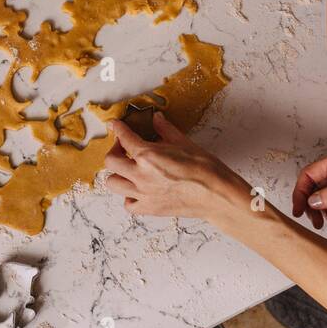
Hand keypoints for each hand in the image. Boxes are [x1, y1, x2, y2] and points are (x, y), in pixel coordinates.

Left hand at [104, 113, 249, 220]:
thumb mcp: (184, 142)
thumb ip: (165, 130)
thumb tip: (157, 119)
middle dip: (115, 151)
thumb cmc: (204, 169)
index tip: (115, 125)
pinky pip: (128, 204)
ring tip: (129, 169)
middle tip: (124, 148)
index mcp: (148, 156)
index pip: (124, 138)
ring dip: (118, 174)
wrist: (215, 194)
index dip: (117, 129)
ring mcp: (143, 194)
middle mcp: (140, 175)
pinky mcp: (149, 208)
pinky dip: (129, 196)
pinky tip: (138, 190)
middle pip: (110, 162)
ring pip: (113, 184)